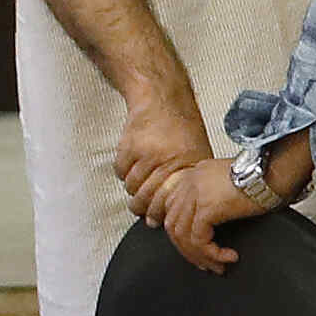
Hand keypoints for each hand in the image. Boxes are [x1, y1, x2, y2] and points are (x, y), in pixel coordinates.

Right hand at [109, 94, 202, 221]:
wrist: (161, 98)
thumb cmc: (180, 126)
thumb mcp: (196, 152)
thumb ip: (185, 181)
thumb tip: (170, 212)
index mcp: (188, 165)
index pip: (169, 201)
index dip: (159, 212)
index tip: (155, 218)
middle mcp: (168, 161)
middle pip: (147, 198)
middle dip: (142, 207)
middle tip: (141, 208)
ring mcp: (147, 155)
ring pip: (131, 187)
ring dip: (132, 188)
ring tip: (138, 182)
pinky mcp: (129, 147)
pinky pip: (120, 172)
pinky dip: (123, 171)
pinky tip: (132, 164)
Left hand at [148, 140, 299, 271]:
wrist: (272, 171)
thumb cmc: (263, 176)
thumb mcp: (231, 182)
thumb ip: (216, 195)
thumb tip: (215, 219)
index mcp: (194, 175)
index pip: (173, 210)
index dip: (182, 235)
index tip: (195, 250)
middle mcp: (190, 183)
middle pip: (174, 225)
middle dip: (188, 250)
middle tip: (205, 264)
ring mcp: (194, 194)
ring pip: (184, 236)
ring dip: (201, 256)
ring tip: (219, 265)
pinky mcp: (205, 208)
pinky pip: (199, 241)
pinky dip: (213, 254)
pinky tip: (229, 257)